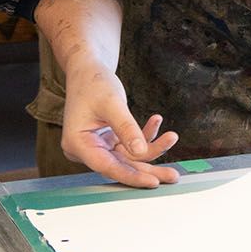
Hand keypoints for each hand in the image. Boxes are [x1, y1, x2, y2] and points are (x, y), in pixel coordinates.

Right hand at [62, 65, 179, 186]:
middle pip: (121, 166)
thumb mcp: (112, 103)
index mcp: (78, 144)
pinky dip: (145, 135)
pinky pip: (131, 145)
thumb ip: (126, 127)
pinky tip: (156, 121)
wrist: (87, 69)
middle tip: (172, 176)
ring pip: (130, 157)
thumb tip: (141, 151)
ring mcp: (99, 146)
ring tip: (172, 137)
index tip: (152, 182)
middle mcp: (87, 150)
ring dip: (152, 148)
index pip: (107, 167)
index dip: (131, 176)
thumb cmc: (92, 82)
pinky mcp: (109, 140)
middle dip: (149, 170)